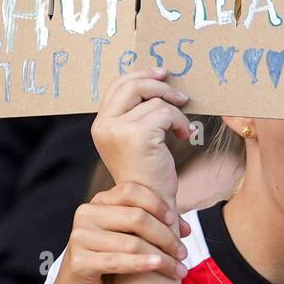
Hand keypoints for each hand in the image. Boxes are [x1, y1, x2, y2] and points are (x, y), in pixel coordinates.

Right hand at [53, 181, 190, 283]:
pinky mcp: (81, 262)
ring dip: (162, 257)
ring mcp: (81, 238)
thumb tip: (185, 228)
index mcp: (96, 203)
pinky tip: (159, 267)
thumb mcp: (125, 240)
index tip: (175, 222)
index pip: (131, 191)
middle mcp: (86, 215)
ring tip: (180, 269)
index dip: (157, 204)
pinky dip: (143, 264)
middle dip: (166, 236)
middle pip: (137, 217)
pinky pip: (119, 262)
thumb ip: (149, 228)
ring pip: (133, 243)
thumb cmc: (105, 264)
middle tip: (183, 253)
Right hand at [91, 68, 194, 202]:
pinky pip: (165, 113)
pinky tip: (184, 136)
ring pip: (154, 101)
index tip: (162, 75)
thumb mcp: (135, 142)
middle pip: (132, 85)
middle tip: (181, 96)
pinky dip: (179, 122)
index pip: (118, 86)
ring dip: (175, 112)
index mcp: (100, 125)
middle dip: (160, 86)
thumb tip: (154, 80)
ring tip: (182, 130)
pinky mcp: (137, 135)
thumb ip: (135, 115)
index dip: (142, 76)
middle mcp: (104, 126)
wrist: (151, 208)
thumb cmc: (148, 177)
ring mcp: (118, 130)